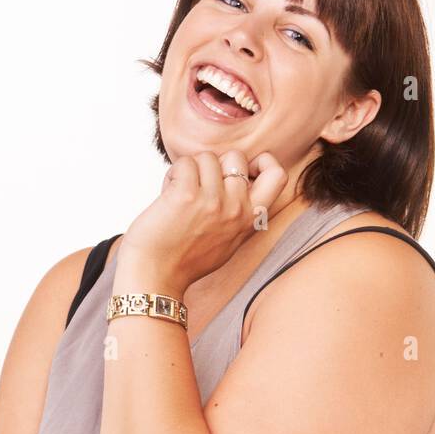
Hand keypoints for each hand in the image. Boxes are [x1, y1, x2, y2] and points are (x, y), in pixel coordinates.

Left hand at [117, 149, 288, 292]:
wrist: (156, 276)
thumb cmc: (187, 260)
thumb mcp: (229, 241)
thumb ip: (240, 214)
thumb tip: (243, 181)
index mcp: (250, 219)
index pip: (278, 175)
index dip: (261, 162)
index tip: (242, 170)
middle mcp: (236, 209)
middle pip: (236, 157)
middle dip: (216, 164)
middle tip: (201, 186)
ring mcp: (213, 202)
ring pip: (207, 157)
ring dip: (190, 170)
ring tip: (180, 195)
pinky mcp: (186, 195)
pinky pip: (184, 163)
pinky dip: (173, 175)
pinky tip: (168, 195)